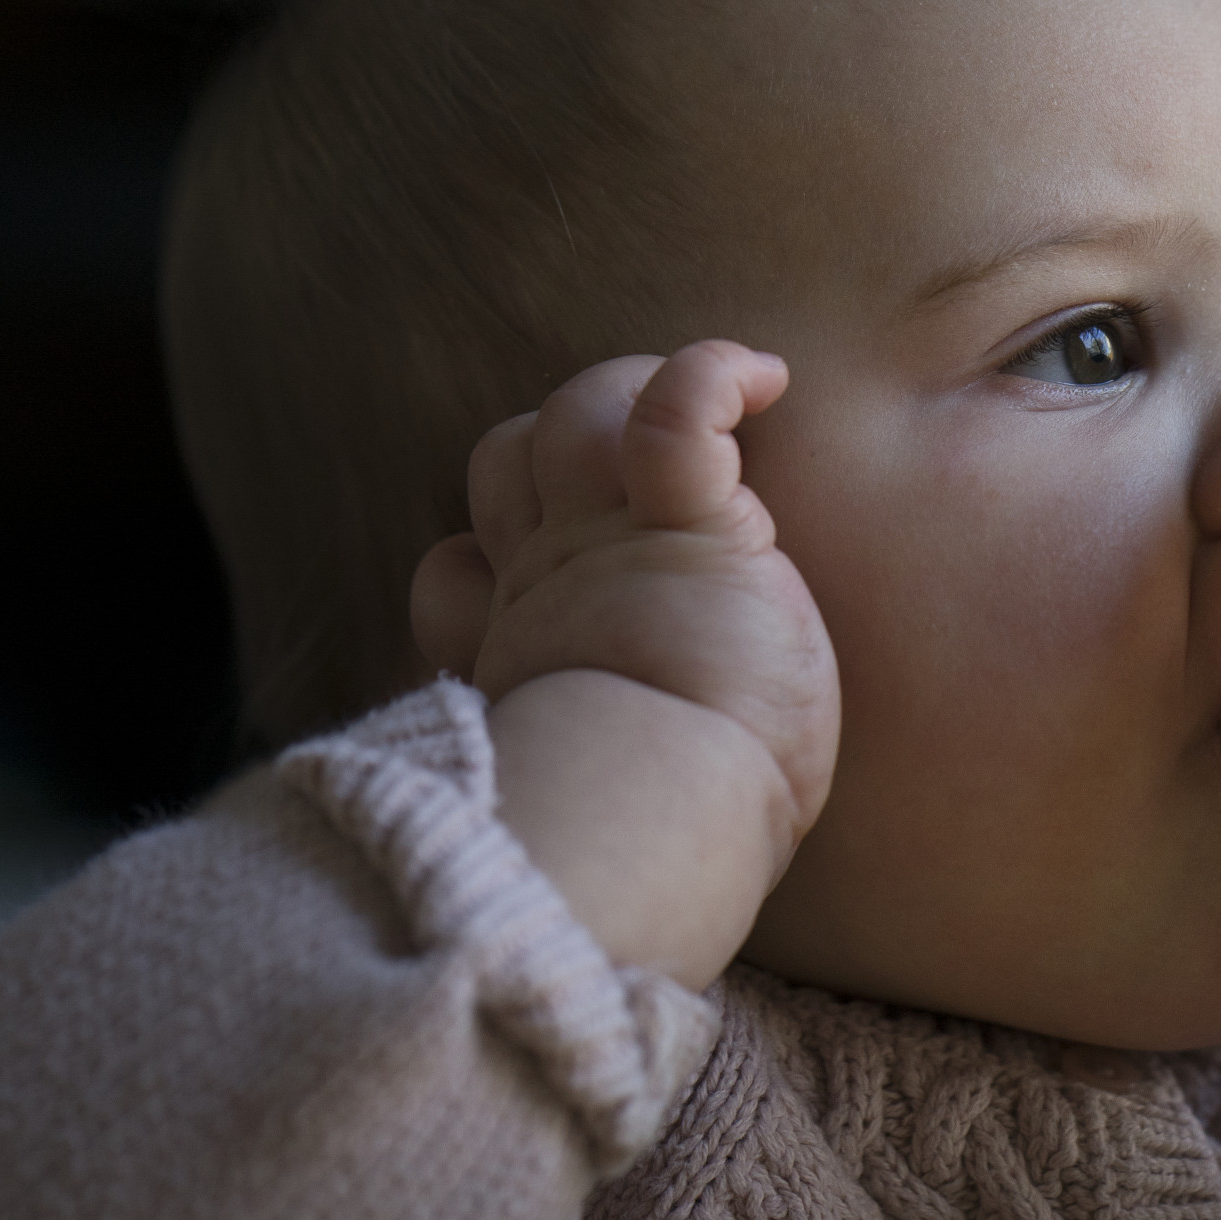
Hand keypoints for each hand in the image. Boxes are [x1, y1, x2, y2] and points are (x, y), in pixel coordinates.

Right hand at [410, 341, 838, 990]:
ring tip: (707, 410)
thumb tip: (590, 844)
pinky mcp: (681, 523)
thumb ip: (580, 777)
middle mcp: (545, 586)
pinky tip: (764, 378)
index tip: (532, 599)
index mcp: (521, 658)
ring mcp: (603, 544)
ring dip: (624, 397)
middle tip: (640, 487)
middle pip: (505, 466)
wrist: (665, 826)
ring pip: (570, 418)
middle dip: (552, 454)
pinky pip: (675, 411)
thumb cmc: (654, 839)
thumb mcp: (596, 807)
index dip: (484, 564)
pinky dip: (710, 375)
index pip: (457, 574)